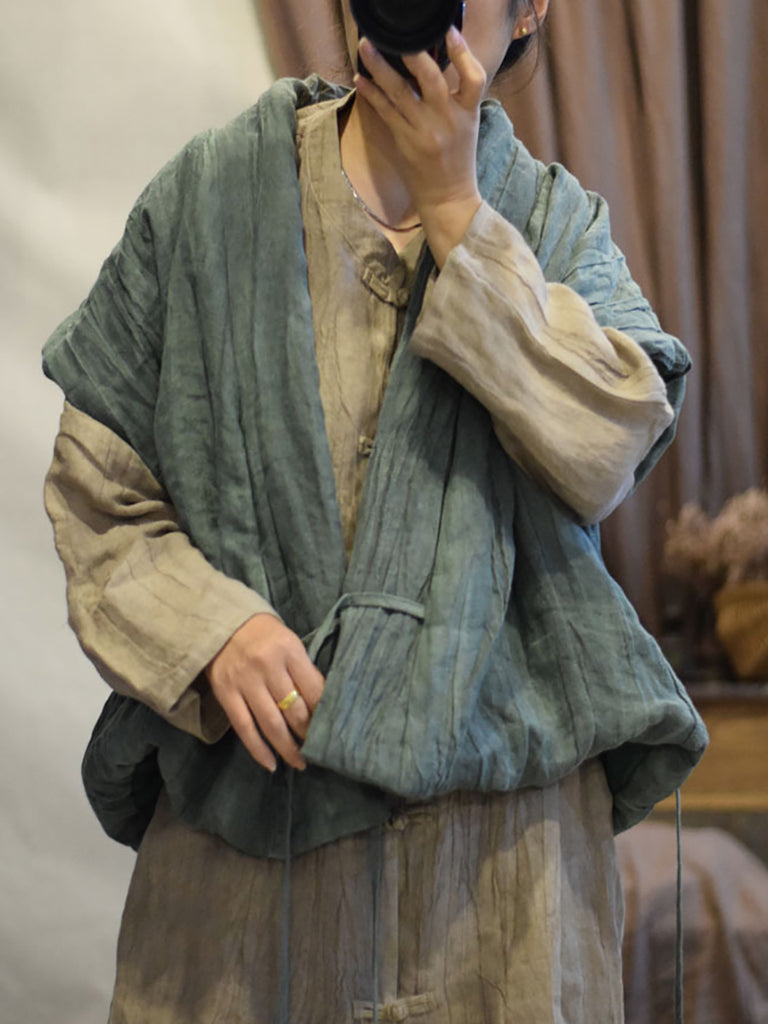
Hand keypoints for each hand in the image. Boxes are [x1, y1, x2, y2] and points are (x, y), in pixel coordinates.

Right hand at [205, 613, 324, 771]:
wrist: (222, 622)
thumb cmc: (264, 634)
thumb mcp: (289, 643)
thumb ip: (303, 670)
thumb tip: (320, 706)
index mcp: (289, 650)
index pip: (313, 690)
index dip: (323, 714)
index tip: (330, 729)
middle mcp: (268, 666)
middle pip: (294, 710)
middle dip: (307, 734)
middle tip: (317, 749)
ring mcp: (245, 681)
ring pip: (271, 724)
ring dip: (287, 748)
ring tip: (300, 762)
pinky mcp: (226, 693)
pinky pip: (244, 728)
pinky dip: (258, 750)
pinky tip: (271, 764)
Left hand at [354, 27, 484, 266]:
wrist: (448, 197)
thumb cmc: (457, 158)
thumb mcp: (466, 124)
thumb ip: (454, 96)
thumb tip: (430, 62)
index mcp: (468, 113)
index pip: (474, 77)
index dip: (463, 53)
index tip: (448, 31)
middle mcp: (447, 120)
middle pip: (432, 80)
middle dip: (413, 55)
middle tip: (396, 36)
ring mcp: (424, 132)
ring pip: (401, 93)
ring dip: (381, 68)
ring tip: (365, 47)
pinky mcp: (405, 142)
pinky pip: (385, 112)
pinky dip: (371, 93)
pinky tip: (360, 79)